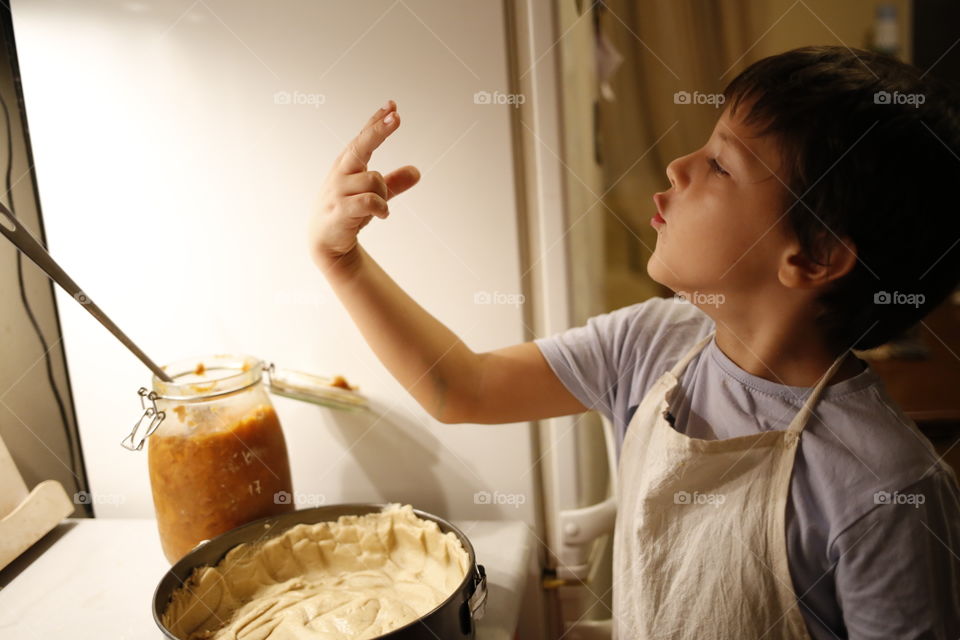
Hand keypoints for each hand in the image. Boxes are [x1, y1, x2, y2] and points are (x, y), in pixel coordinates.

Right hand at [310, 100, 419, 271]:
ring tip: (379, 208)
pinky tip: (383, 214)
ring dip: (384, 195)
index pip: (363, 137)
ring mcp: (339, 190)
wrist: (325, 241)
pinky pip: (370, 201)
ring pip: (375, 180)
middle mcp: (341, 172)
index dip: (377, 121)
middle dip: (378, 130)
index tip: (392, 106)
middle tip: (396, 116)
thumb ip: (394, 183)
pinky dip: (381, 207)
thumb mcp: (373, 195)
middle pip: (361, 145)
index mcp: (348, 164)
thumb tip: (417, 171)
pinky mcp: (341, 209)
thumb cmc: (348, 212)